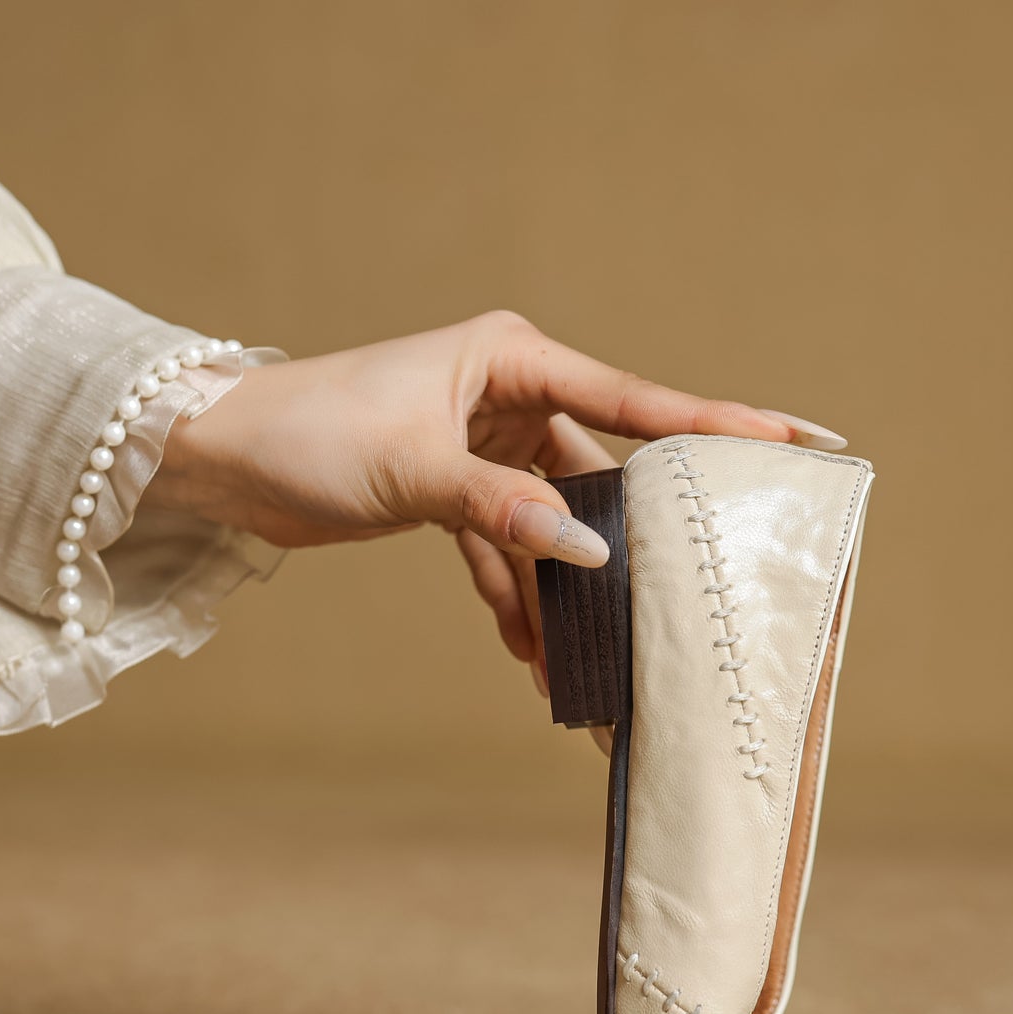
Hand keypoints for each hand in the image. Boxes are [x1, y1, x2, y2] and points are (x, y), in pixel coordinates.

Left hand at [149, 311, 839, 686]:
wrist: (216, 458)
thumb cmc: (307, 434)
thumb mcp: (413, 470)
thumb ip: (504, 509)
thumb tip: (591, 548)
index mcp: (511, 359)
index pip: (634, 399)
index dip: (717, 425)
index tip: (796, 438)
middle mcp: (508, 396)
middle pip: (603, 472)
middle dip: (635, 536)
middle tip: (698, 578)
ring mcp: (485, 447)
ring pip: (554, 525)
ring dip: (565, 589)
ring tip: (593, 654)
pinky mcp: (457, 491)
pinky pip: (506, 550)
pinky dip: (515, 598)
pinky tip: (528, 654)